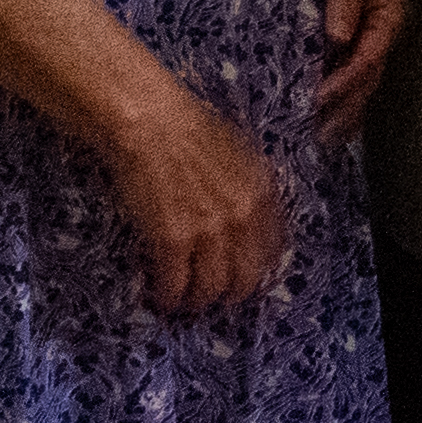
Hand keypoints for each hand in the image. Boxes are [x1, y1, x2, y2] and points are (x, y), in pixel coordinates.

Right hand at [105, 82, 287, 313]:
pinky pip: (175, 283)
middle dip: (231, 293)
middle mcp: (242, 216)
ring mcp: (208, 230)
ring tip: (187, 302)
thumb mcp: (237, 152)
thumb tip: (249, 212)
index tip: (244, 275)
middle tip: (215, 296)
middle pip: (246, 277)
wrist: (149, 120)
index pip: (273, 250)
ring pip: (212, 287)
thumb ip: (249, 186)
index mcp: (261, 193)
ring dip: (199, 300)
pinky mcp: (173, 239)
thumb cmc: (187, 126)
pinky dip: (168, 297)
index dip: (257, 268)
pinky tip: (163, 299)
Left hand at [311, 0, 407, 142]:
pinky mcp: (348, 29)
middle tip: (318, 140)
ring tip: (320, 139)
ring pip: (359, 80)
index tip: (316, 102)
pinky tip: (320, 112)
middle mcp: (381, 28)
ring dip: (343, 110)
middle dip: (345, 111)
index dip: (344, 84)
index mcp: (389, 13)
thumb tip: (337, 37)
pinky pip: (346, 69)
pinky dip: (336, 93)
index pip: (368, 59)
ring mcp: (367, 31)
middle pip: (368, 79)